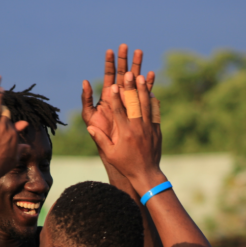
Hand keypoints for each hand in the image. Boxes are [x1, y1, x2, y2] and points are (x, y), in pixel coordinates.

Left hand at [81, 44, 154, 144]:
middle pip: (123, 74)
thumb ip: (86, 99)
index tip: (110, 50)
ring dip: (137, 66)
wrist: (113, 148)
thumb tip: (85, 81)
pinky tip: (151, 73)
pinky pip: (144, 94)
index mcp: (107, 96)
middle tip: (126, 46)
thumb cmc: (99, 132)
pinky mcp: (139, 108)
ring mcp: (129, 101)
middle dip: (124, 60)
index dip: (110, 63)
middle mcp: (118, 96)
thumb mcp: (89, 116)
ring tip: (139, 52)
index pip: (109, 75)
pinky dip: (148, 84)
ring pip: (134, 80)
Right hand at [87, 72, 164, 194]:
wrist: (146, 173)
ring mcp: (149, 128)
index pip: (119, 111)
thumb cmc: (125, 164)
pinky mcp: (156, 130)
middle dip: (131, 87)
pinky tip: (151, 90)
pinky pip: (155, 112)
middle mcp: (138, 128)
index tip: (114, 86)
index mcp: (125, 133)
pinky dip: (152, 100)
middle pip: (134, 104)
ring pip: (146, 105)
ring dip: (143, 89)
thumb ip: (100, 139)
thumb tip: (89, 128)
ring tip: (141, 75)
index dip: (117, 98)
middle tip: (129, 73)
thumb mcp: (110, 154)